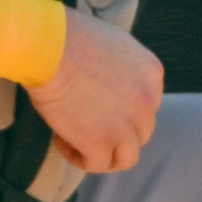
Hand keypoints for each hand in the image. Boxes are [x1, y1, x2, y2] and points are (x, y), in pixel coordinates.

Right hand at [29, 4, 163, 174]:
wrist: (49, 45)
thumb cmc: (68, 37)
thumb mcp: (113, 43)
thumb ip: (122, 65)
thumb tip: (109, 81)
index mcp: (152, 74)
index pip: (147, 106)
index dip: (121, 110)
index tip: (94, 105)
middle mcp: (148, 100)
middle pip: (141, 132)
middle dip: (115, 133)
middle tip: (83, 124)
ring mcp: (128, 123)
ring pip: (127, 157)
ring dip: (103, 154)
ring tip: (74, 140)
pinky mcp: (102, 141)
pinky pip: (98, 165)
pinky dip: (80, 158)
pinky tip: (61, 140)